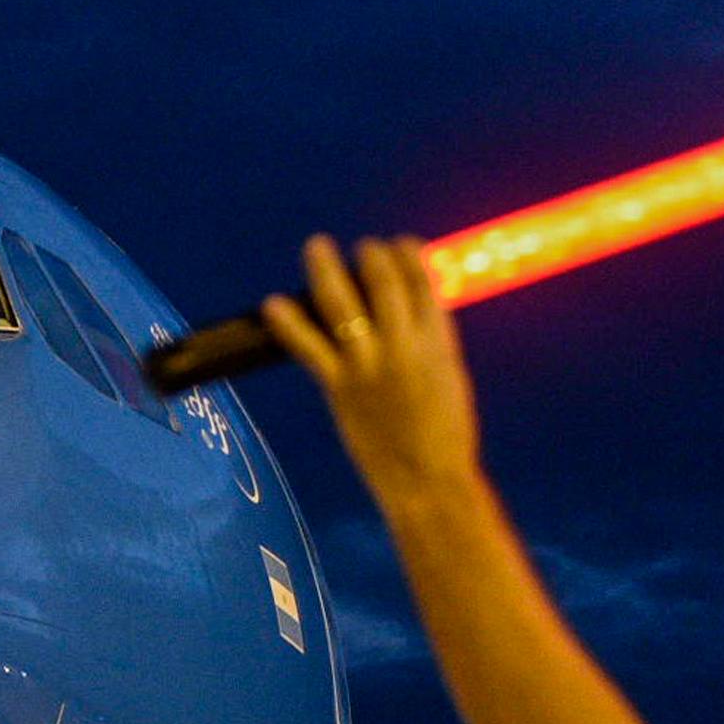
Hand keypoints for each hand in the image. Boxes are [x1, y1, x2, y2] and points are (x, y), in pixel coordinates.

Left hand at [258, 236, 489, 528]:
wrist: (429, 479)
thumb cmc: (445, 433)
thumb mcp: (450, 376)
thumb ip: (433, 341)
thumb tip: (417, 313)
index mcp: (438, 339)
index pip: (421, 279)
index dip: (407, 254)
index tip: (398, 244)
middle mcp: (404, 343)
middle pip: (383, 280)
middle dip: (370, 256)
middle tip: (362, 248)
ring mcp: (369, 364)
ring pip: (343, 302)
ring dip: (327, 268)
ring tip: (317, 247)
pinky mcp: (342, 387)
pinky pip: (309, 346)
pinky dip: (288, 323)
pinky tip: (273, 304)